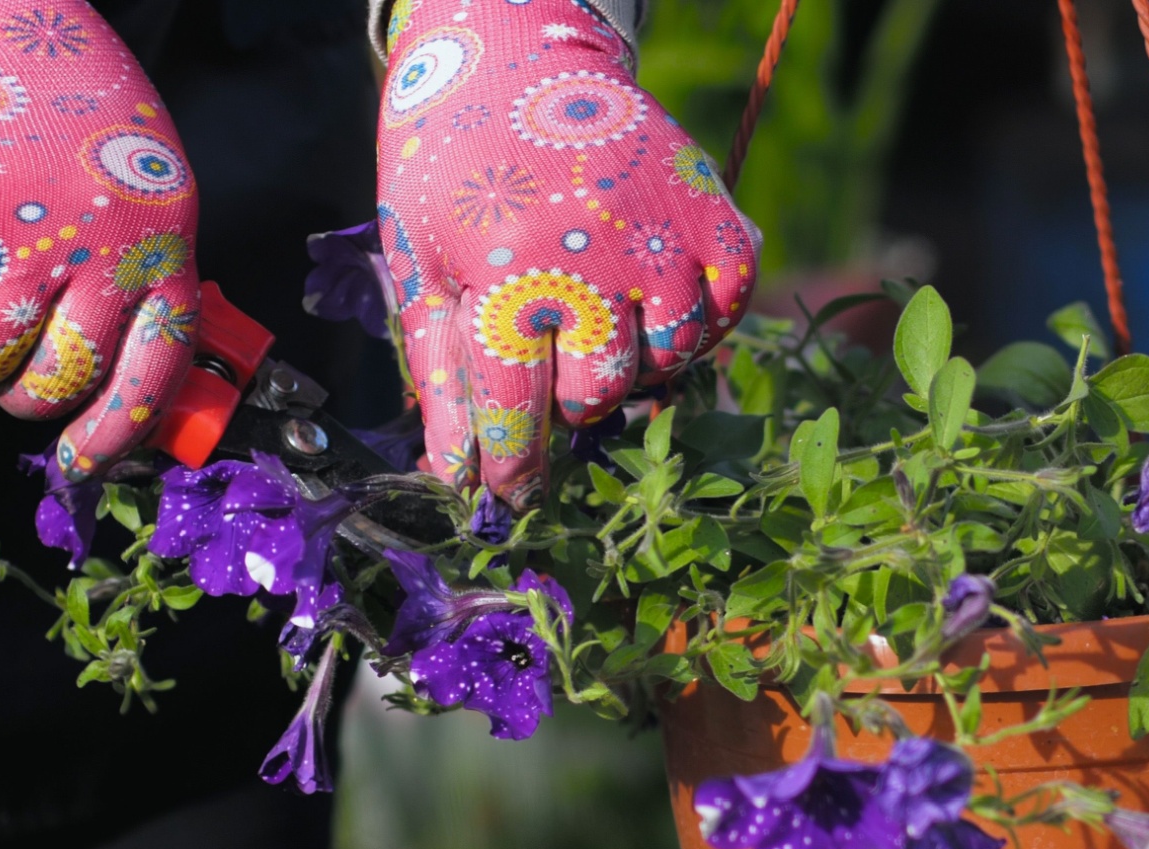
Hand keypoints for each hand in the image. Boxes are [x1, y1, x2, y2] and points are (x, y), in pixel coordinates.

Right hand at [0, 0, 200, 481]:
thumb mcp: (147, 207)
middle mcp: (106, 255)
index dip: (113, 436)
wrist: (10, 38)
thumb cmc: (85, 134)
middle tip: (12, 381)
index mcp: (164, 257)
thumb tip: (133, 392)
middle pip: (61, 380)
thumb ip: (142, 287)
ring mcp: (32, 241)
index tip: (79, 468)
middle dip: (27, 400)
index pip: (152, 376)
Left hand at [377, 0, 760, 506]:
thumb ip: (442, 374)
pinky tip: (652, 296)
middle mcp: (592, 260)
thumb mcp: (422, 267)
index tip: (509, 495)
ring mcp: (661, 236)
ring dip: (632, 357)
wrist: (513, 52)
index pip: (516, 411)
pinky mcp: (712, 210)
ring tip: (600, 316)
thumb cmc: (451, 171)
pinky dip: (695, 320)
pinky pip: (726, 310)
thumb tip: (454, 476)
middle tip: (549, 352)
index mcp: (505, 276)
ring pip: (667, 360)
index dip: (511, 467)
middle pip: (596, 394)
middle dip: (566, 395)